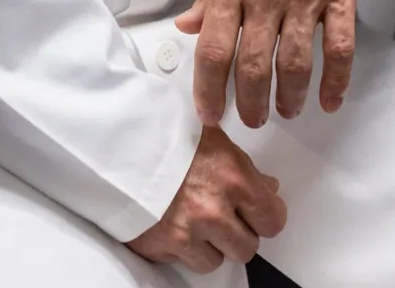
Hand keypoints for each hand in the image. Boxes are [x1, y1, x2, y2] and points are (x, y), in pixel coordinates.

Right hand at [126, 126, 286, 274]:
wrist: (121, 140)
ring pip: (217, 261)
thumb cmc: (166, 132)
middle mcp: (213, 210)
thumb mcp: (214, 137)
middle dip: (238, 233)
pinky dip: (184, 249)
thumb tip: (268, 188)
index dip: (266, 215)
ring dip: (210, 245)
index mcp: (233, 177)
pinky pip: (186, 263)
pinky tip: (177, 223)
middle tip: (224, 213)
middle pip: (248, 247)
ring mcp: (187, 232)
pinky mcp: (163, 247)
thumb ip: (245, 167)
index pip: (273, 220)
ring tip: (195, 217)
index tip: (257, 211)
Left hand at [175, 0, 363, 129]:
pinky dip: (335, 82)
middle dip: (249, 104)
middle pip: (252, 67)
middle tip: (250, 119)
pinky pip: (339, 48)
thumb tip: (186, 28)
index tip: (210, 113)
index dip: (208, 90)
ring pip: (294, 65)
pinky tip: (328, 100)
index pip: (212, 49)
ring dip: (288, 98)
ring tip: (285, 110)